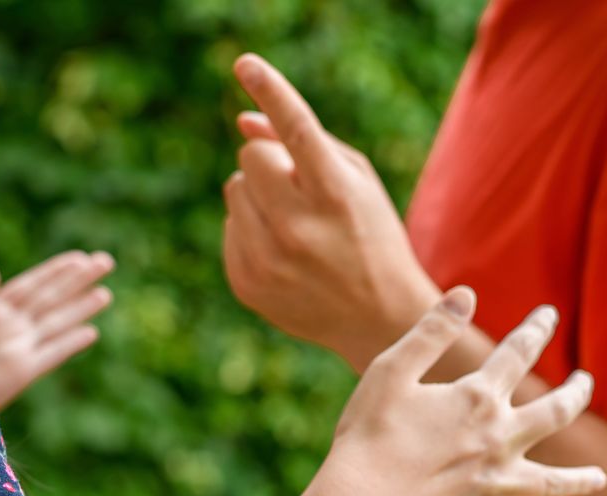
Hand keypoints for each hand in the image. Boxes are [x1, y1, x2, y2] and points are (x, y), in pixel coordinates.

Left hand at [0, 251, 113, 409]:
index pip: (31, 285)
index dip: (56, 271)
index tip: (80, 257)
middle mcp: (10, 327)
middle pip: (51, 299)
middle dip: (78, 281)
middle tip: (105, 262)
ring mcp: (19, 349)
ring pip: (57, 323)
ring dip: (81, 308)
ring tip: (105, 294)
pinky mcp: (22, 372)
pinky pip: (51, 354)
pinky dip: (70, 344)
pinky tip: (90, 333)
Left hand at [223, 53, 439, 370]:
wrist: (377, 319)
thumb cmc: (371, 236)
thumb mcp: (355, 183)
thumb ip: (301, 144)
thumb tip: (243, 122)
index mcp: (335, 196)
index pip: (296, 130)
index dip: (271, 91)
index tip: (245, 64)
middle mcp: (298, 228)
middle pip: (250, 156)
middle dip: (268, 160)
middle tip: (295, 183)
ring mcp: (268, 260)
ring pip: (234, 189)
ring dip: (257, 194)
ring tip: (294, 223)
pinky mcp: (246, 283)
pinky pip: (228, 227)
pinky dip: (250, 230)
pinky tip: (283, 252)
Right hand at [323, 287, 604, 495]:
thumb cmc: (369, 432)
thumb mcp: (392, 370)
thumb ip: (432, 331)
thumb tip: (467, 293)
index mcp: (477, 398)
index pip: (517, 353)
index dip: (536, 330)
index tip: (549, 314)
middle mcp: (499, 438)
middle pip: (554, 414)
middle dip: (576, 394)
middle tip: (586, 381)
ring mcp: (495, 481)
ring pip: (554, 481)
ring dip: (581, 479)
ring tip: (601, 478)